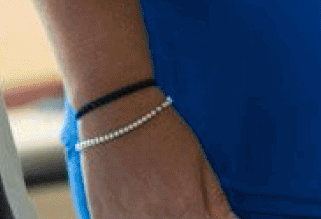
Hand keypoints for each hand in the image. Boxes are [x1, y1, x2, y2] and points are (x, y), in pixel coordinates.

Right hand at [78, 102, 238, 218]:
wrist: (116, 112)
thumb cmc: (164, 133)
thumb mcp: (201, 164)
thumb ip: (219, 204)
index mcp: (187, 209)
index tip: (203, 209)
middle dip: (186, 217)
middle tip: (178, 196)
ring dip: (158, 216)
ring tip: (155, 193)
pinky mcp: (101, 218)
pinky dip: (131, 218)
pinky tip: (134, 202)